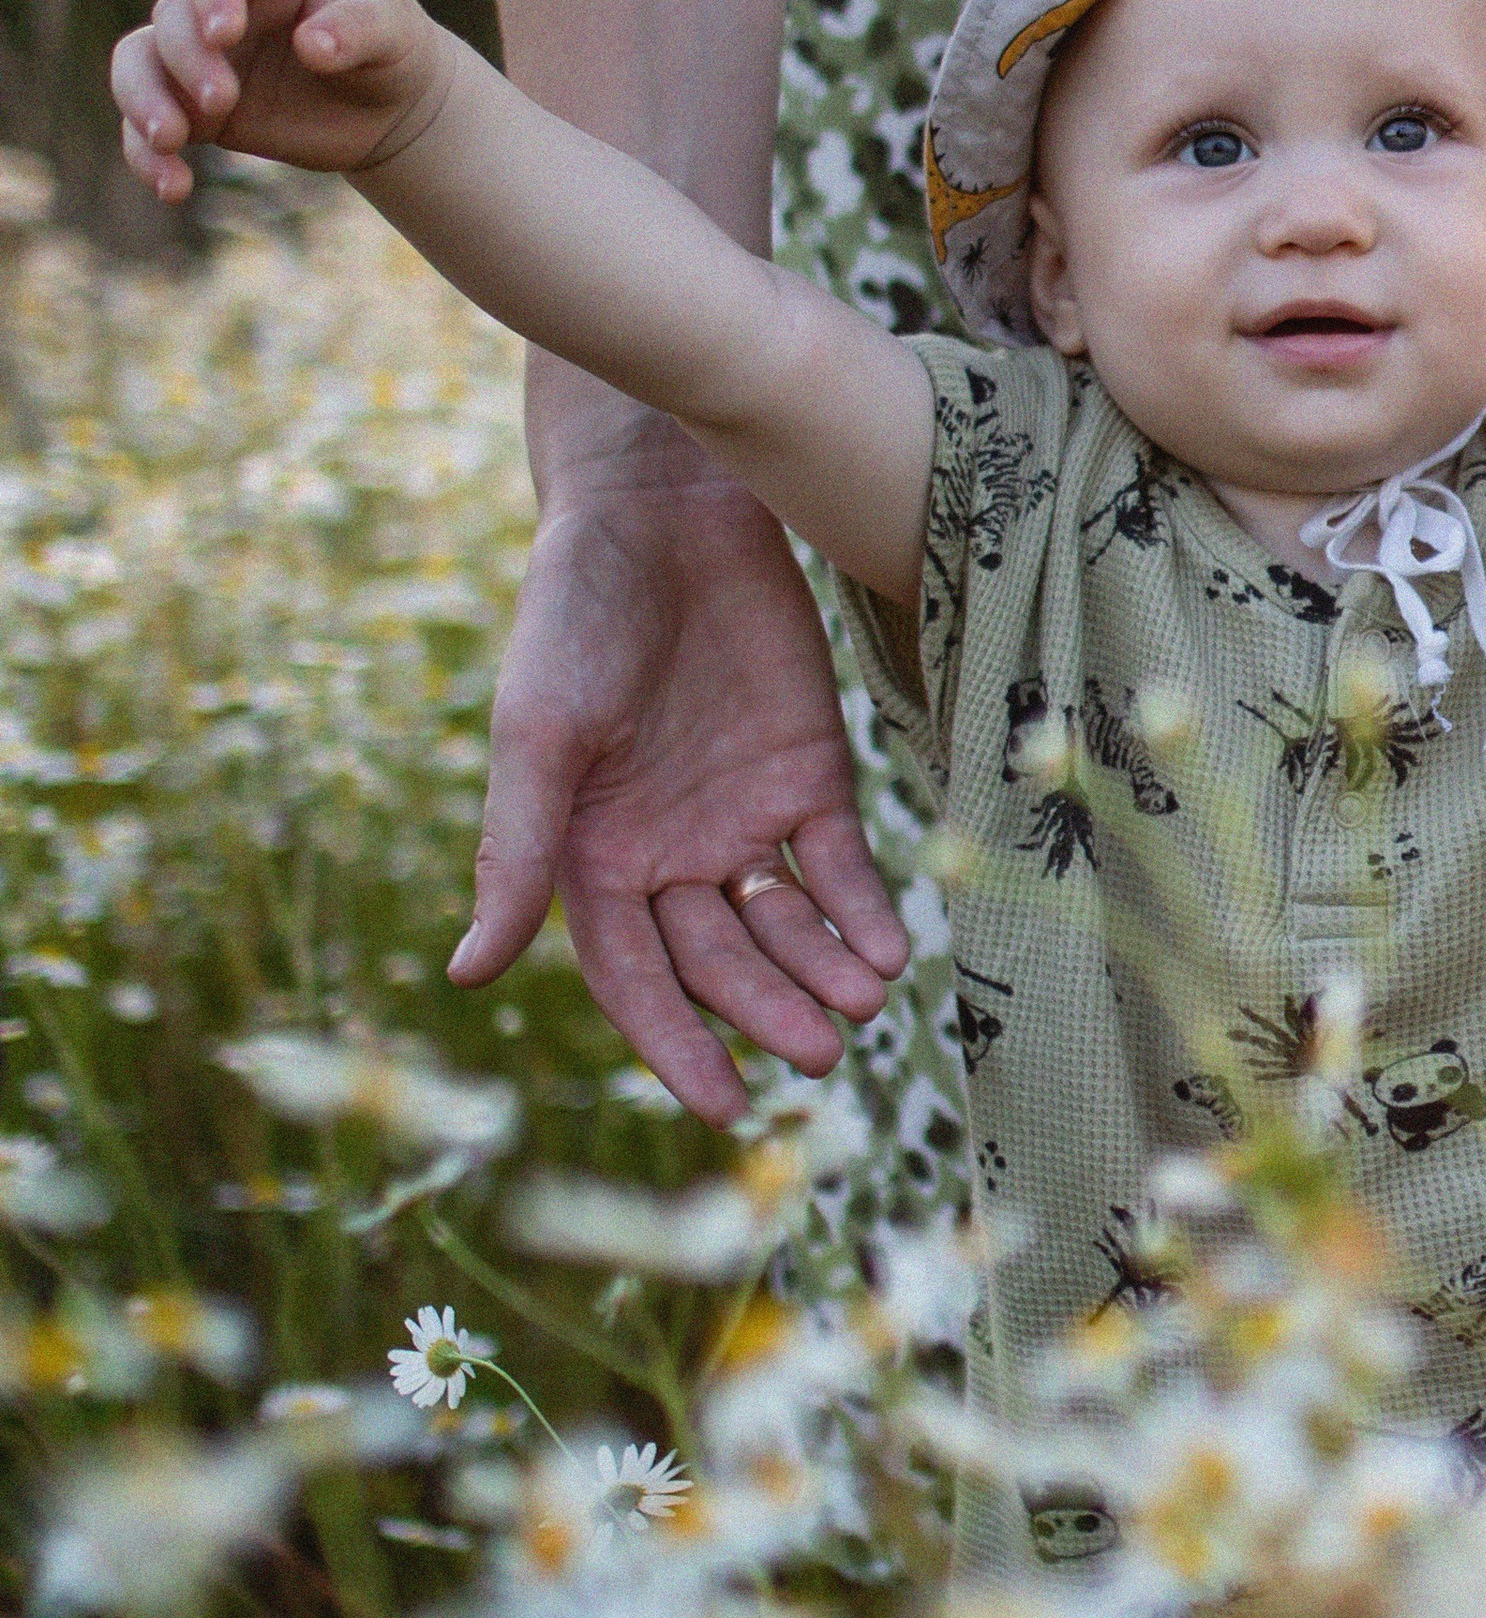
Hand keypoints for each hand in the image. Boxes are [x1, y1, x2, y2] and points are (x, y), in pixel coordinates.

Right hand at [111, 0, 450, 205]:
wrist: (393, 105)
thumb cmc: (392, 45)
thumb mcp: (393, 28)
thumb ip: (358, 29)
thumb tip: (313, 47)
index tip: (223, 32)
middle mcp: (221, 7)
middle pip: (174, 17)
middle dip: (188, 59)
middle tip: (223, 101)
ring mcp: (203, 58)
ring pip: (139, 64)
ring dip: (142, 100)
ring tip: (170, 141)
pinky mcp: (201, 113)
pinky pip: (152, 126)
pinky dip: (149, 155)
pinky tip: (172, 187)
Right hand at [456, 468, 909, 1125]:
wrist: (663, 511)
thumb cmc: (573, 616)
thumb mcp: (539, 735)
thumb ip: (519, 850)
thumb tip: (466, 972)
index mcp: (592, 859)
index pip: (637, 980)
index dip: (676, 1044)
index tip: (722, 1106)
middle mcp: (670, 856)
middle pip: (724, 962)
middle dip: (769, 1010)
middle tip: (821, 1054)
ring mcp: (744, 819)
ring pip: (788, 925)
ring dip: (823, 970)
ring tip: (863, 1005)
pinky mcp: (810, 774)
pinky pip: (839, 862)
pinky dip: (863, 907)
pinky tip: (887, 947)